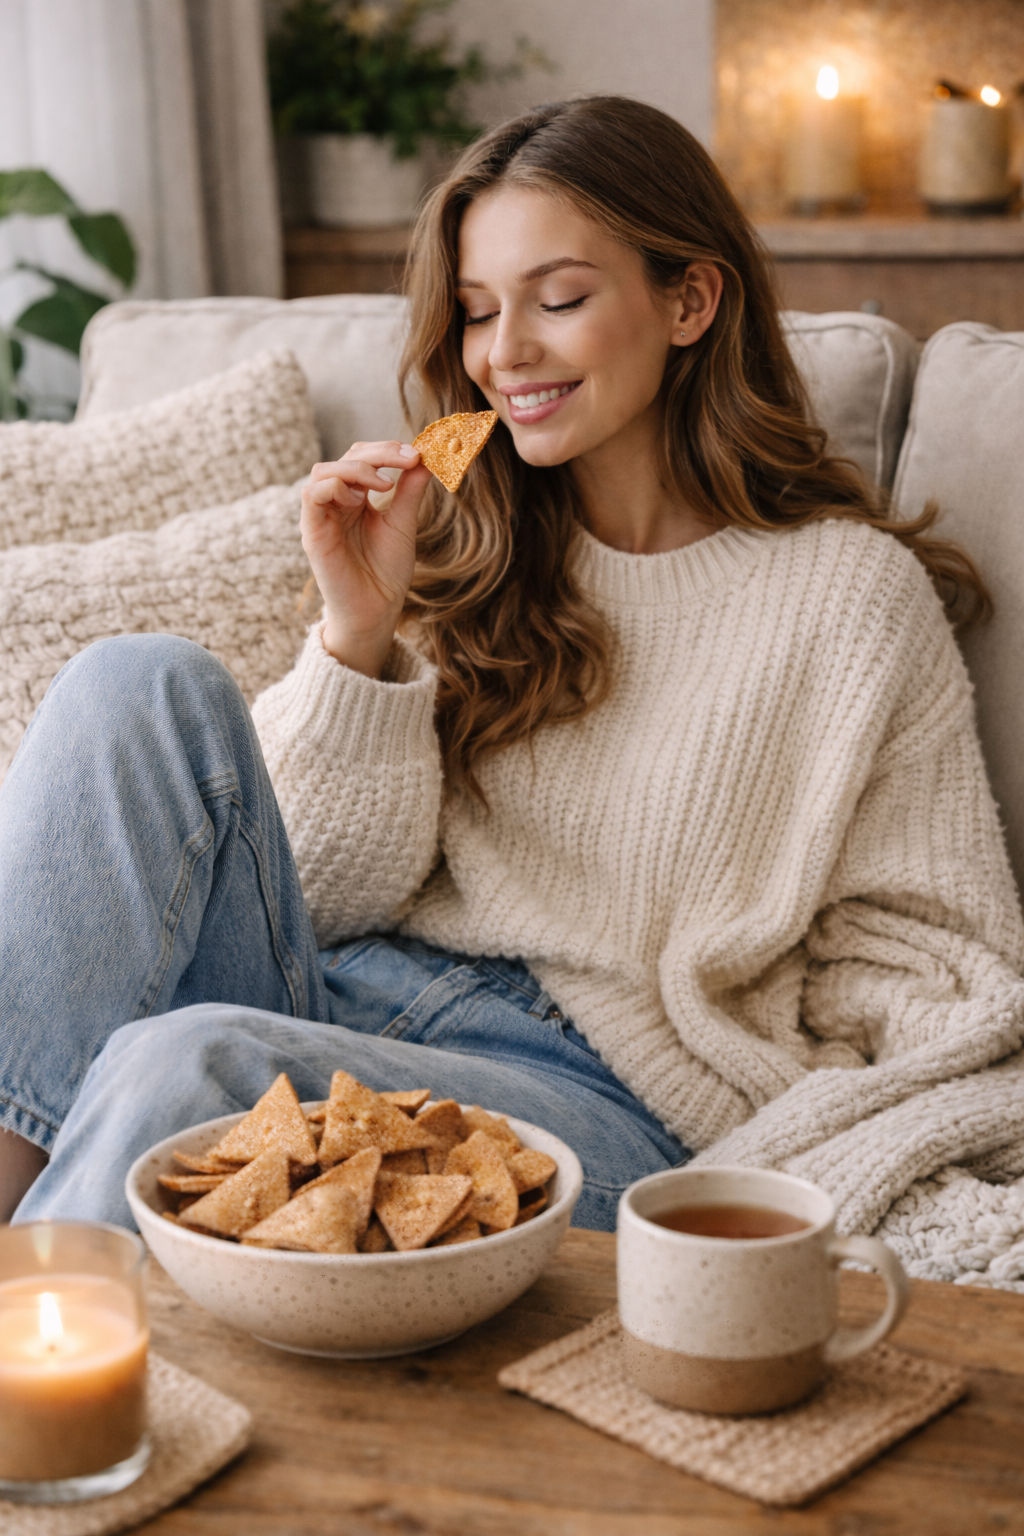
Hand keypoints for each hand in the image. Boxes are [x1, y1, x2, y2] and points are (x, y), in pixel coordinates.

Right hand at [301, 442, 430, 677]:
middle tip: (409, 459)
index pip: (363, 457)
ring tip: (384, 484)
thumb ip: (410, 491)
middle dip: (378, 453)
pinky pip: (311, 496)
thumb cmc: (386, 572)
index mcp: (356, 498)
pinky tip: (360, 498)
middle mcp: (335, 502)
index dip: (389, 450)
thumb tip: (427, 457)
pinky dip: (335, 486)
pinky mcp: (312, 533)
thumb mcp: (403, 524)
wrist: (376, 611)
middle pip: (346, 457)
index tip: (419, 455)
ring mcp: (321, 516)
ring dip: (356, 468)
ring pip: (324, 471)